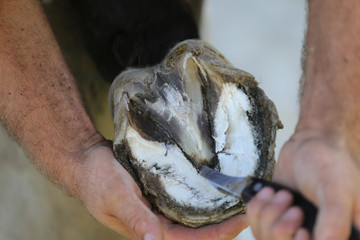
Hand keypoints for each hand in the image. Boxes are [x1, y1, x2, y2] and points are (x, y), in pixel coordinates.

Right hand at [77, 140, 247, 239]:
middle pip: (198, 232)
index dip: (219, 233)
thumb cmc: (98, 179)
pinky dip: (204, 198)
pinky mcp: (160, 195)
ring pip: (195, 217)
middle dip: (225, 225)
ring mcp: (160, 209)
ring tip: (241, 199)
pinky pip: (187, 201)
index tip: (243, 220)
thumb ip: (136, 218)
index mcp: (149, 231)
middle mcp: (158, 224)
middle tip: (251, 207)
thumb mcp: (117, 196)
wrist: (87, 160)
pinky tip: (218, 189)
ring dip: (217, 212)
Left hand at [247, 129, 359, 239]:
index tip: (301, 231)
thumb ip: (334, 220)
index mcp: (338, 233)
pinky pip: (256, 223)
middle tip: (292, 205)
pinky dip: (257, 207)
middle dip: (283, 226)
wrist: (309, 142)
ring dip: (269, 213)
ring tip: (283, 194)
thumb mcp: (337, 190)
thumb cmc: (330, 161)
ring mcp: (292, 226)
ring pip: (267, 237)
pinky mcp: (275, 215)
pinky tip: (269, 192)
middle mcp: (315, 233)